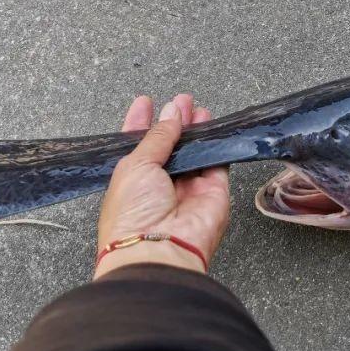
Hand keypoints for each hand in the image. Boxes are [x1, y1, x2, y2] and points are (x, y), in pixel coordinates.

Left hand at [94, 94, 230, 278]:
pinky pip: (217, 163)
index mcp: (132, 179)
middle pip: (170, 147)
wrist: (160, 249)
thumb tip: (172, 113)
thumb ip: (157, 136)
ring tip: (198, 108)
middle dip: (175, 122)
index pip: (138, 145)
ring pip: (195, 152)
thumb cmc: (133, 213)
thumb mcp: (135, 165)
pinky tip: (214, 126)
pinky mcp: (214, 192)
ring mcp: (188, 189)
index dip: (141, 122)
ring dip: (197, 130)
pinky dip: (217, 145)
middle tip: (181, 101)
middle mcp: (159, 184)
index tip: (145, 102)